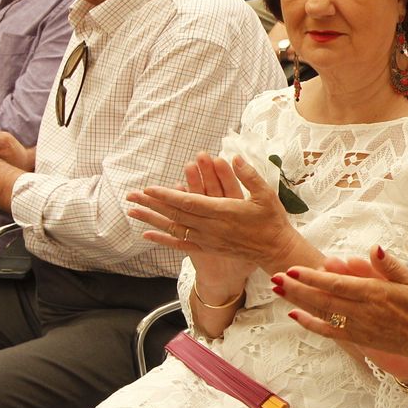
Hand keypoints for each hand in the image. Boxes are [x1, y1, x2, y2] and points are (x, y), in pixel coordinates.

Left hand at [126, 153, 303, 282]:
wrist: (276, 250)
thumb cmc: (272, 220)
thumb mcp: (265, 193)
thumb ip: (248, 175)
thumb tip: (233, 157)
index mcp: (224, 212)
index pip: (189, 203)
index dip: (167, 196)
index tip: (149, 188)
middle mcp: (211, 228)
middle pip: (176, 215)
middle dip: (152, 204)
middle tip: (131, 195)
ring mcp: (208, 240)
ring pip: (174, 229)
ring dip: (152, 220)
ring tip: (132, 211)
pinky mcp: (209, 249)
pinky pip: (181, 245)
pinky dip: (163, 240)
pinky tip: (147, 235)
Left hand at [276, 246, 407, 362]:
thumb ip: (391, 266)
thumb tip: (373, 248)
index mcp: (377, 293)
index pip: (338, 284)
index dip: (313, 277)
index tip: (294, 269)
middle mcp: (363, 311)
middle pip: (323, 298)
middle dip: (297, 288)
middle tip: (275, 277)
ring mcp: (359, 327)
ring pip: (322, 313)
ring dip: (298, 302)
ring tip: (278, 291)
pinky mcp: (359, 339)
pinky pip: (329, 331)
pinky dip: (311, 324)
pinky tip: (295, 316)